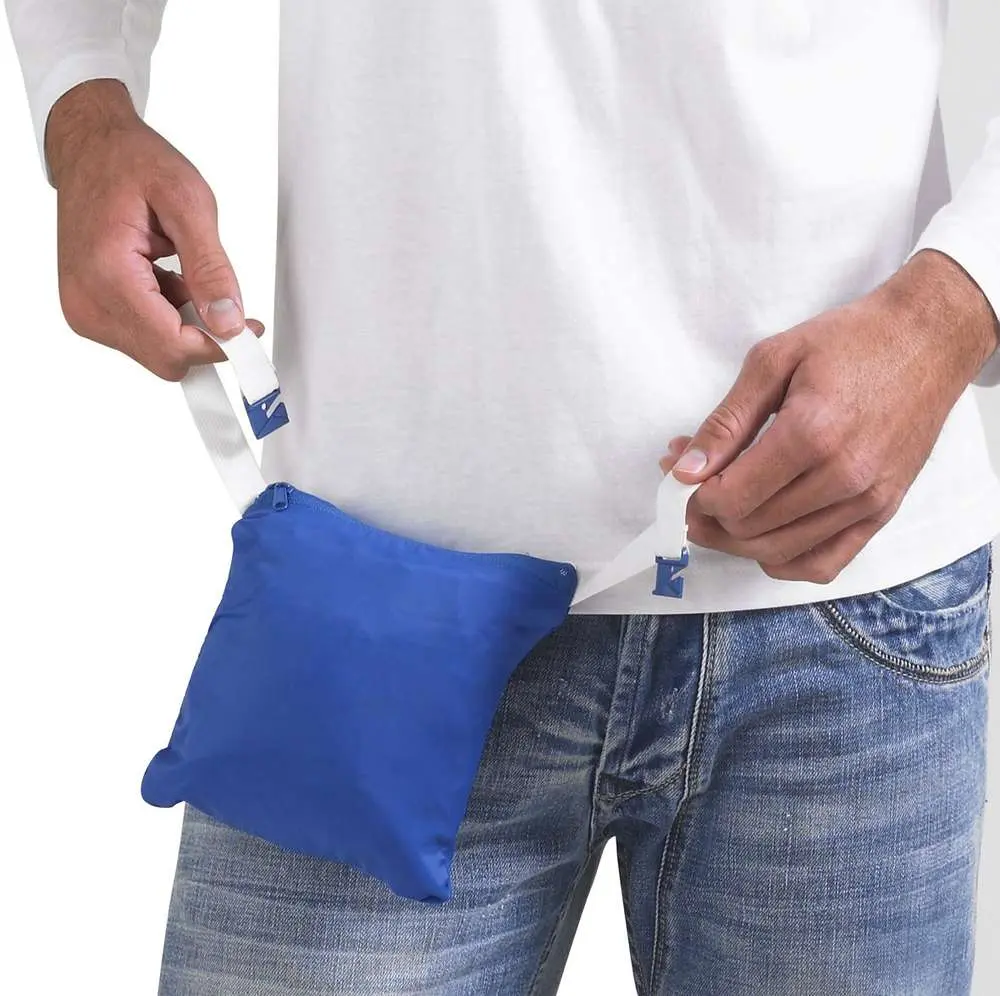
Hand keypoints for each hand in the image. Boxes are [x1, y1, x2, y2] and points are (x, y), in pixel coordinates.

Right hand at [45, 79, 263, 379]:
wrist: (90, 147)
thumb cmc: (130, 162)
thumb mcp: (188, 203)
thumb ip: (211, 268)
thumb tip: (228, 320)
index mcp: (107, 275)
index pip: (174, 346)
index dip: (220, 345)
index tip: (249, 331)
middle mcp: (87, 302)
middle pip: (166, 358)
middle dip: (204, 336)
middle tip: (224, 300)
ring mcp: (84, 310)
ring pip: (158, 352)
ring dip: (185, 324)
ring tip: (184, 274)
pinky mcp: (89, 311)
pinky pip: (144, 337)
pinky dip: (168, 316)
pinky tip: (167, 279)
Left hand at [658, 249, 999, 582]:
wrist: (927, 341)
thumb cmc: (850, 342)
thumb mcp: (773, 360)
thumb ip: (726, 421)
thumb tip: (685, 470)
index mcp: (812, 433)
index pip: (733, 498)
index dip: (696, 496)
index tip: (684, 477)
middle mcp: (844, 477)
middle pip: (750, 529)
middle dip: (708, 515)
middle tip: (696, 488)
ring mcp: (868, 501)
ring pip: (779, 553)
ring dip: (736, 540)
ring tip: (719, 511)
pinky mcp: (883, 512)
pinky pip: (823, 565)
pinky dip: (783, 561)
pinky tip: (763, 536)